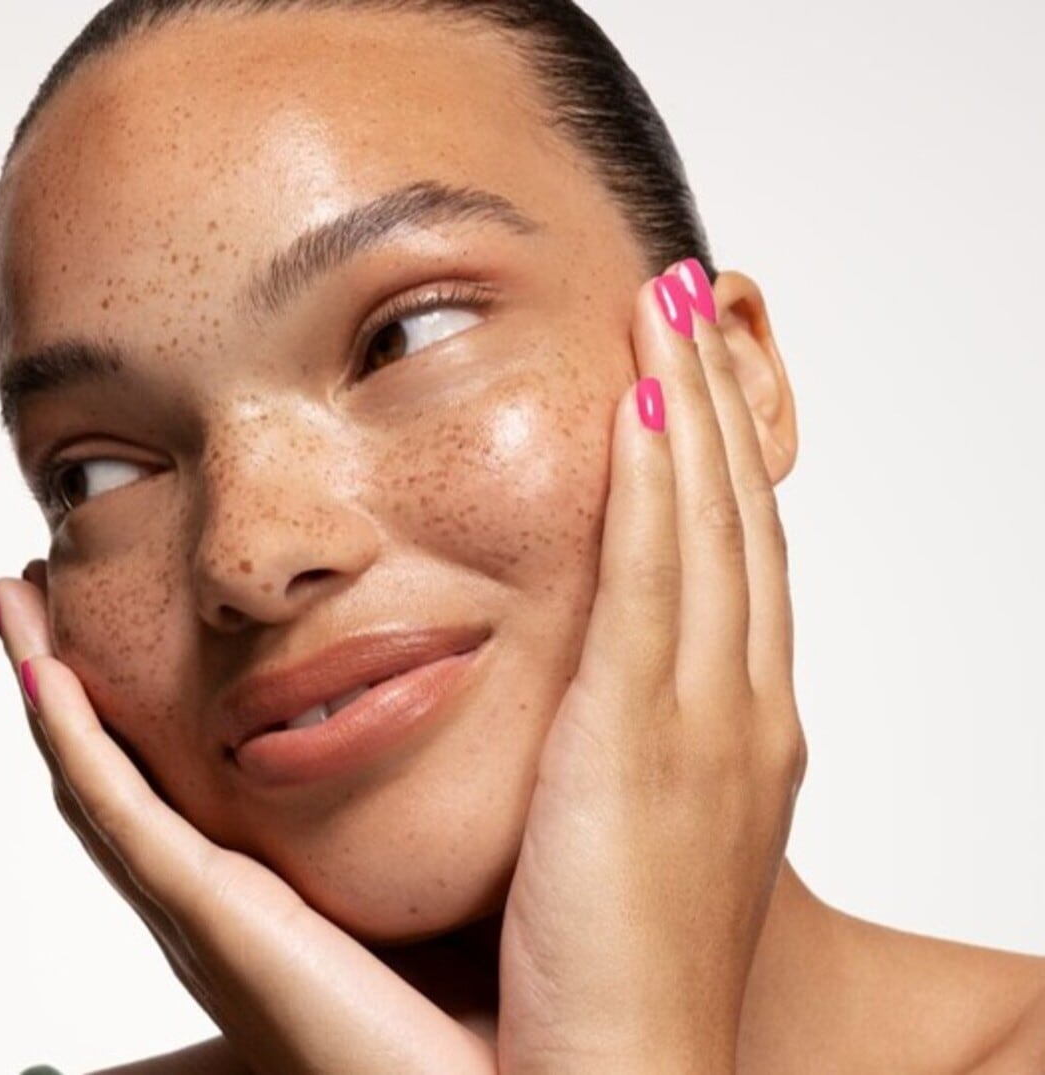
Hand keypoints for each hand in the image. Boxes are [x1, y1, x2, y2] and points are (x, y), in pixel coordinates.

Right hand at [0, 572, 496, 1074]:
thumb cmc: (484, 1000)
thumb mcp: (443, 869)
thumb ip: (429, 801)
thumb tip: (464, 704)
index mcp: (260, 891)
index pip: (169, 782)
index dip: (123, 708)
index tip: (105, 624)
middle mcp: (212, 900)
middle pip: (110, 773)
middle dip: (62, 686)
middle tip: (32, 599)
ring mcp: (200, 908)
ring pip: (93, 780)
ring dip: (46, 691)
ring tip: (15, 607)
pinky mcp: (211, 918)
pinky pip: (120, 815)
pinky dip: (74, 744)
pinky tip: (45, 676)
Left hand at [496, 260, 806, 1072]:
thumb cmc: (597, 976)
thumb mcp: (610, 835)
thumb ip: (591, 751)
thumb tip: (545, 699)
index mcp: (727, 735)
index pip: (726, 563)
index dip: (714, 462)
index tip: (682, 376)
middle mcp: (740, 711)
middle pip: (734, 521)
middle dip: (715, 405)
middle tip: (691, 303)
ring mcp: (710, 721)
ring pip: (710, 528)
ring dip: (692, 410)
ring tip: (672, 310)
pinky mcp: (652, 743)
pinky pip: (659, 584)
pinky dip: (661, 489)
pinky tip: (645, 404)